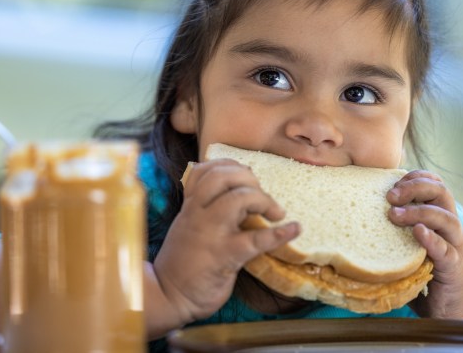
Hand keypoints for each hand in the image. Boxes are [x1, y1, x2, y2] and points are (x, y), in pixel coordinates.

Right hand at [153, 159, 299, 325]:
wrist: (168, 295)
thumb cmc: (182, 262)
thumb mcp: (186, 227)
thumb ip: (203, 209)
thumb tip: (235, 194)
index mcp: (190, 206)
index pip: (205, 170)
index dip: (230, 166)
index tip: (246, 175)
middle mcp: (198, 214)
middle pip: (223, 176)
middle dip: (249, 178)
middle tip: (262, 194)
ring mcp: (211, 234)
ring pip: (238, 199)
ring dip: (264, 200)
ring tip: (277, 213)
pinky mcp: (225, 256)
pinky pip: (256, 240)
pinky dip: (280, 233)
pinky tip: (294, 229)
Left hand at [386, 170, 462, 317]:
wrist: (452, 304)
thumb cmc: (421, 268)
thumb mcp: (408, 242)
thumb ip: (394, 226)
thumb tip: (351, 212)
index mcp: (438, 215)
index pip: (434, 184)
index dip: (415, 177)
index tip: (392, 182)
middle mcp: (450, 226)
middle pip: (441, 193)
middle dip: (415, 188)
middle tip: (390, 196)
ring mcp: (455, 246)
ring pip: (446, 218)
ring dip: (419, 212)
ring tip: (394, 214)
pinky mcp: (454, 268)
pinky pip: (446, 250)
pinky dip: (432, 240)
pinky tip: (418, 233)